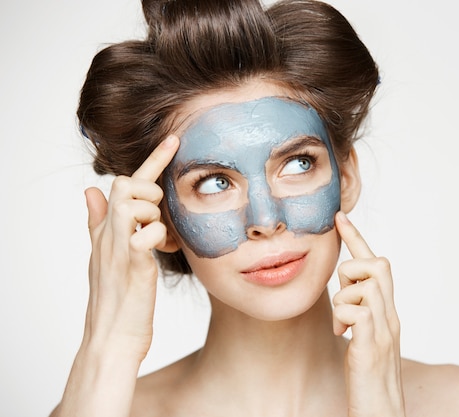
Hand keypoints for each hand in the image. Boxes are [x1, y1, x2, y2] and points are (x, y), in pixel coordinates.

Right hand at [82, 135, 178, 359]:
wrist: (112, 338)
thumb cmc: (117, 298)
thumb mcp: (107, 256)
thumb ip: (100, 223)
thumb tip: (89, 192)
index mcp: (108, 229)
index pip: (125, 184)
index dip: (152, 160)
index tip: (175, 139)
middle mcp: (109, 234)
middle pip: (124, 183)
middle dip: (149, 188)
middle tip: (160, 213)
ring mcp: (119, 248)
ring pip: (132, 202)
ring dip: (154, 212)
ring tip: (161, 238)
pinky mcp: (132, 266)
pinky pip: (144, 235)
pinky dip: (158, 236)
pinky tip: (163, 250)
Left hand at [333, 211, 405, 416]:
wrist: (383, 412)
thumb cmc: (369, 377)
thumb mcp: (365, 337)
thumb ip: (361, 312)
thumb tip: (346, 293)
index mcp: (388, 312)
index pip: (377, 265)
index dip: (358, 238)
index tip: (340, 217)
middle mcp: (391, 316)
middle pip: (379, 264)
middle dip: (353, 269)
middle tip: (344, 296)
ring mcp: (384, 330)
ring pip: (365, 284)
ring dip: (345, 299)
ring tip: (344, 325)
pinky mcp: (372, 346)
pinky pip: (358, 312)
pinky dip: (344, 318)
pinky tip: (343, 335)